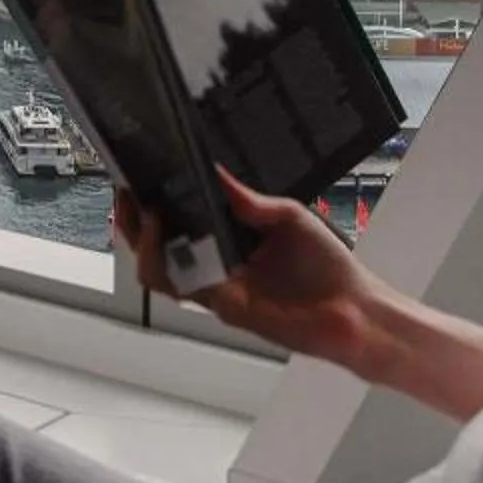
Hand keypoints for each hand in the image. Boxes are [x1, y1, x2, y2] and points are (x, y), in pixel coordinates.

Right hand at [113, 168, 388, 368]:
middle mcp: (215, 267)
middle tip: (125, 194)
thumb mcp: (287, 217)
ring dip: (141, 243)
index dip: (147, 206)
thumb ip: (247, 200)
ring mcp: (217, 290)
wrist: (357, 311)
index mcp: (227, 242)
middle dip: (129, 222)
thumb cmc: (330, 268)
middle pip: (152, 249)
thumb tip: (214, 171)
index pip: (175, 224)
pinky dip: (172, 263)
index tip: (135, 178)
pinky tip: (172, 239)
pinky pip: (186, 288)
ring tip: (145, 212)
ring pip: (157, 272)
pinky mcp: (226, 308)